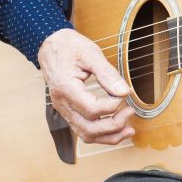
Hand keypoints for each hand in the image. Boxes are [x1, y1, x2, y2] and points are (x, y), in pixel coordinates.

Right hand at [38, 27, 134, 144]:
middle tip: (130, 112)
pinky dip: (101, 133)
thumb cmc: (69, 47)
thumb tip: (124, 91)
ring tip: (128, 129)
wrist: (51, 45)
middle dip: (113, 126)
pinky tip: (116, 128)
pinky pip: (84, 129)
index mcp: (65, 89)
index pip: (92, 109)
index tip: (124, 95)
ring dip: (109, 136)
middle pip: (88, 128)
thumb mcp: (91, 54)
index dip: (112, 106)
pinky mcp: (68, 111)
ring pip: (86, 135)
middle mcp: (62, 104)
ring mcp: (64, 110)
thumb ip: (108, 74)